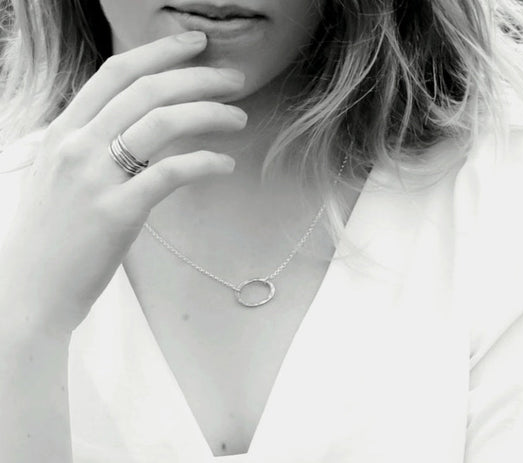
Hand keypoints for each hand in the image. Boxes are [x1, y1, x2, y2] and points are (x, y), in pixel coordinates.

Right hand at [0, 31, 246, 332]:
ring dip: (210, 114)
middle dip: (199, 77)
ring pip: (163, 123)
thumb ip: (91, 147)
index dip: (161, 51)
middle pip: (148, 90)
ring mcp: (95, 178)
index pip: (116, 72)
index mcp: (64, 132)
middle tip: (234, 79)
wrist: (29, 290)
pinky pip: (171, 173)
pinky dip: (206, 162)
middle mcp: (77, 146)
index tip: (196, 43)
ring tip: (239, 118)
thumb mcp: (59, 176)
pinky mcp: (117, 213)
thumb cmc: (50, 236)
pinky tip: (226, 164)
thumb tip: (134, 131)